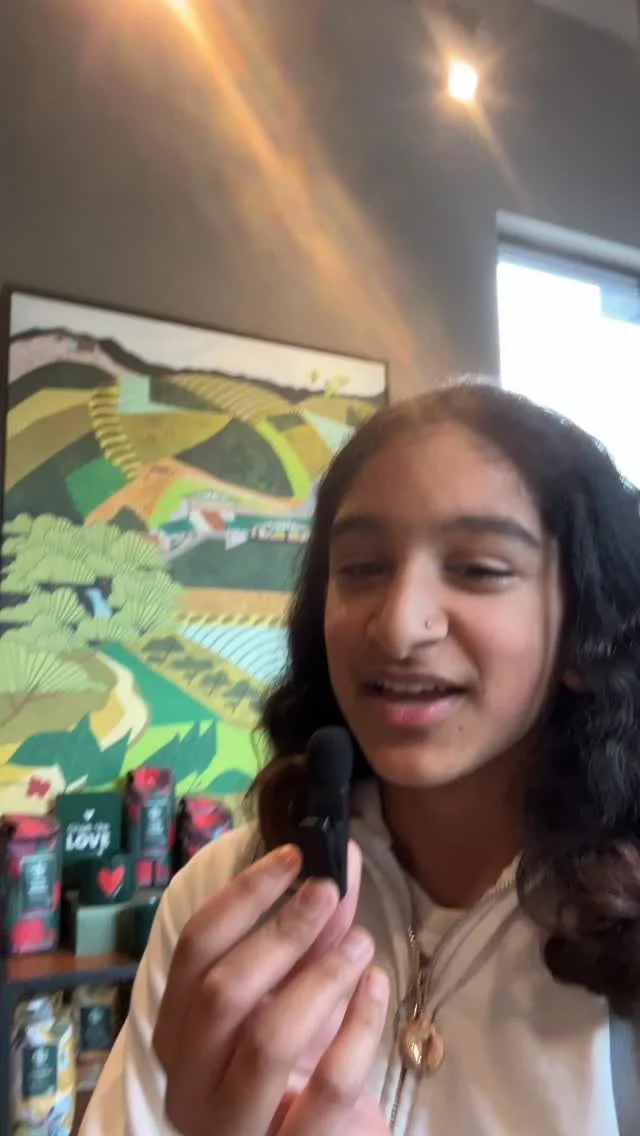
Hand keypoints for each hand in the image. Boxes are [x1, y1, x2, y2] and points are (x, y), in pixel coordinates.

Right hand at [153, 842, 389, 1135]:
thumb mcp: (301, 997)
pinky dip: (359, 1029)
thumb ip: (316, 934)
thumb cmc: (301, 1070)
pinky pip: (328, 1088)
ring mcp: (232, 1129)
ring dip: (321, 977)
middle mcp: (189, 1082)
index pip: (194, 949)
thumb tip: (346, 857)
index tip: (293, 857)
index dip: (242, 896)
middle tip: (328, 891)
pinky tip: (377, 988)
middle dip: (282, 931)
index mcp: (178, 1033)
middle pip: (222, 991)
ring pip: (267, 1039)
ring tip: (363, 943)